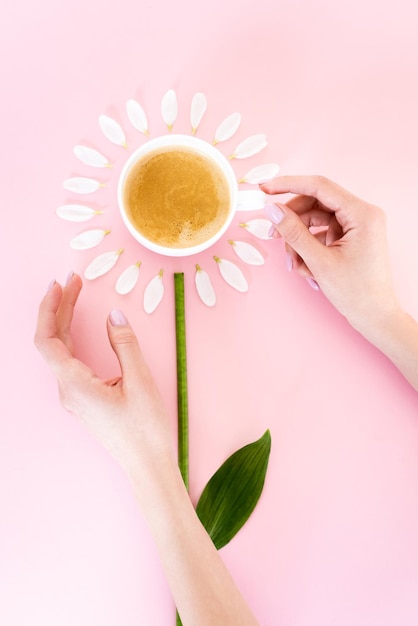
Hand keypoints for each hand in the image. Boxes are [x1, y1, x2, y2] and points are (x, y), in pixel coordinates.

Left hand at [34, 273, 172, 476]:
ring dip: (67, 321)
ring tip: (77, 295)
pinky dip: (75, 338)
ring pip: (62, 351)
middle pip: (54, 341)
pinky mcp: (85, 399)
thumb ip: (124, 344)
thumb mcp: (140, 381)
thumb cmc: (145, 429)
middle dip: (61, 308)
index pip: (48, 340)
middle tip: (74, 280)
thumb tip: (113, 315)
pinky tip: (84, 327)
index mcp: (75, 385)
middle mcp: (68, 390)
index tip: (59, 284)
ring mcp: (75, 396)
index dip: (49, 309)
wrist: (148, 466)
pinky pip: (71, 362)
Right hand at [261, 175, 400, 335]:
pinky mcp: (351, 237)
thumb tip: (272, 210)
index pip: (319, 187)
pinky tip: (306, 268)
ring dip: (299, 240)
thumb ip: (293, 232)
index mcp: (362, 213)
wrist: (375, 317)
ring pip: (315, 220)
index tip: (264, 188)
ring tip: (295, 265)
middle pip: (315, 204)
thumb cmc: (356, 292)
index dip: (288, 185)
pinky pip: (321, 233)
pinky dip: (308, 248)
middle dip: (292, 222)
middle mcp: (362, 214)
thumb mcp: (319, 261)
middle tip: (272, 236)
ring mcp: (356, 226)